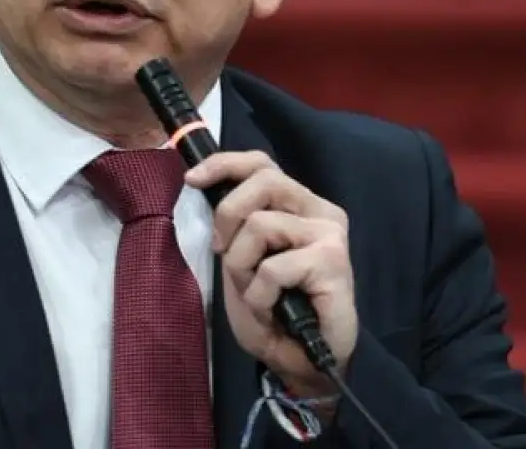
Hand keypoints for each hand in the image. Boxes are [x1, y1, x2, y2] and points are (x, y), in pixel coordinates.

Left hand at [184, 151, 356, 397]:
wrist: (306, 362)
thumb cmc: (275, 312)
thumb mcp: (242, 261)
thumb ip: (237, 225)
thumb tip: (206, 187)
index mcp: (300, 205)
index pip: (262, 164)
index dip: (225, 164)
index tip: (192, 180)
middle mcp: (321, 211)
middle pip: (264, 181)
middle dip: (228, 216)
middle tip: (223, 252)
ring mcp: (329, 234)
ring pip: (260, 224)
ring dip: (242, 267)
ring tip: (259, 295)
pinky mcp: (333, 261)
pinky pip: (272, 268)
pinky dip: (259, 296)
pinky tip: (274, 312)